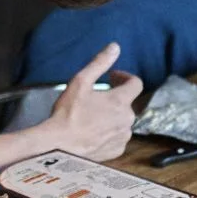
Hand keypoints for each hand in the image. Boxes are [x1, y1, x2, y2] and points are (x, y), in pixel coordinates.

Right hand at [40, 43, 143, 161]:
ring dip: (113, 115)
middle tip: (96, 97)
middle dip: (115, 97)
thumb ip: (99, 63)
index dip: (125, 77)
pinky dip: (110, 132)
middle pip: (128, 103)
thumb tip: (115, 47)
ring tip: (93, 116)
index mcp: (120, 100)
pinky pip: (118, 137)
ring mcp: (123, 136)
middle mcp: (127, 119)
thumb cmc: (68, 114)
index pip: (136, 83)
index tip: (112, 77)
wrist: (60, 147)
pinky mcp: (117, 151)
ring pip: (123, 121)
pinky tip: (94, 131)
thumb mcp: (80, 82)